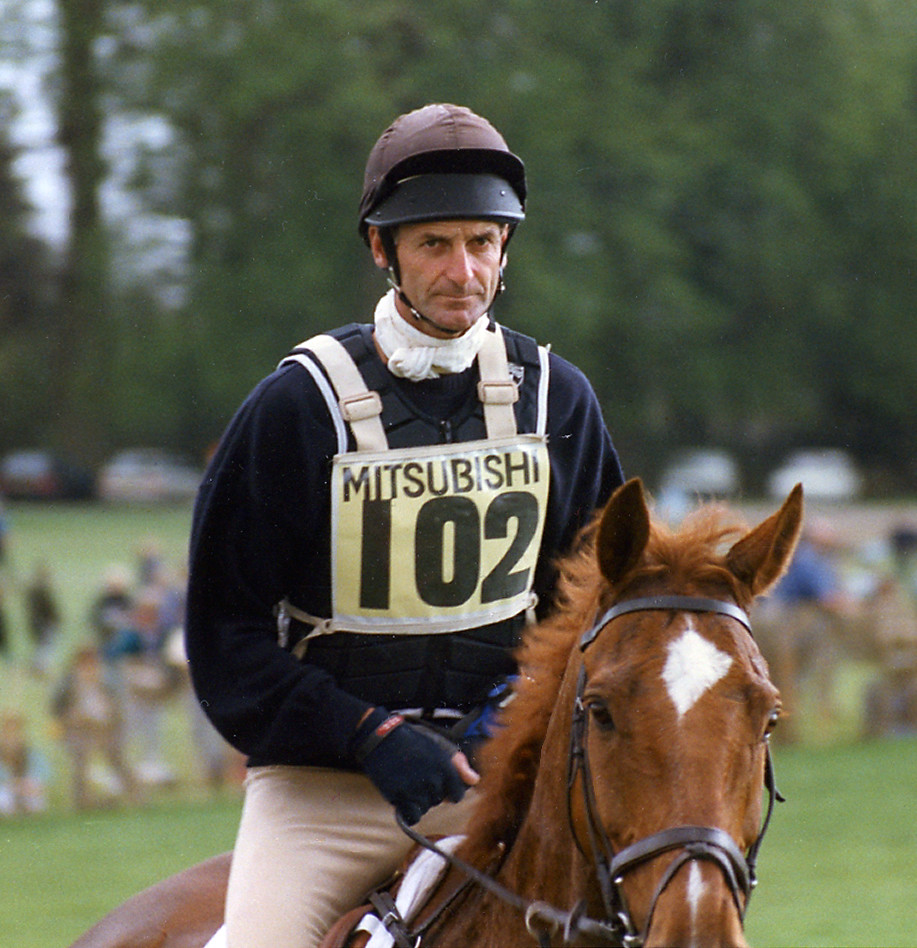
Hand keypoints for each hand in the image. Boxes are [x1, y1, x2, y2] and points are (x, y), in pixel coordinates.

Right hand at [351, 709, 477, 824]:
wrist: (381, 739)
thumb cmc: (412, 742)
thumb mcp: (439, 746)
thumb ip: (459, 765)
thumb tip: (475, 780)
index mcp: (445, 767)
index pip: (458, 794)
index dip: (449, 790)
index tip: (439, 781)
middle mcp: (433, 780)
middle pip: (440, 800)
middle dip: (432, 791)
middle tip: (419, 774)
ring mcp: (416, 790)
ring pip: (426, 807)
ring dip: (420, 800)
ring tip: (409, 781)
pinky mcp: (399, 798)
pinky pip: (413, 816)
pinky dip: (410, 811)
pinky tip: (404, 796)